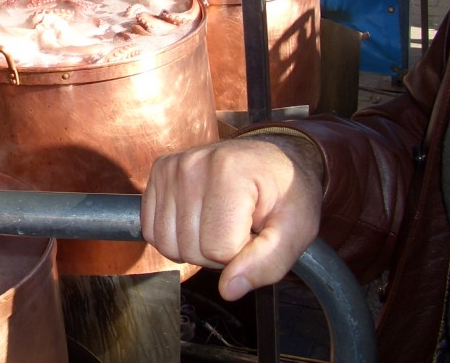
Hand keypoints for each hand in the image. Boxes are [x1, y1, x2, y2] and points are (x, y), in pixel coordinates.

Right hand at [141, 135, 323, 301]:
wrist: (272, 158)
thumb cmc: (288, 192)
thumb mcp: (297, 229)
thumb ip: (268, 263)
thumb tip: (229, 290)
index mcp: (229, 171)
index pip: (220, 249)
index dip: (243, 255)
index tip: (258, 234)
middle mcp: (192, 164)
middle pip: (191, 248)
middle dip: (218, 254)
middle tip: (240, 230)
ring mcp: (171, 167)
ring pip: (167, 244)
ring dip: (195, 248)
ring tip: (220, 225)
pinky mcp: (159, 172)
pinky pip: (152, 230)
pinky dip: (175, 237)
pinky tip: (198, 221)